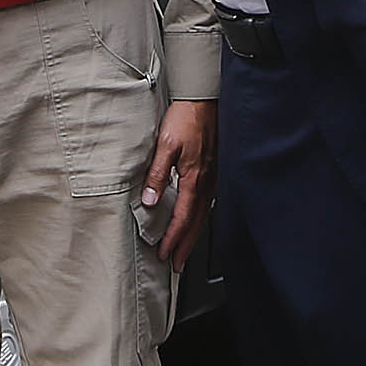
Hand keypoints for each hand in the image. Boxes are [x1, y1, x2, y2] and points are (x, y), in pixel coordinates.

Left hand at [144, 99, 216, 270]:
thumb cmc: (186, 118)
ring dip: (193, 235)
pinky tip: (197, 221)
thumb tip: (150, 200)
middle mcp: (207, 183)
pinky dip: (201, 219)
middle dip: (185, 246)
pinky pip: (208, 203)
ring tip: (184, 250)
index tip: (165, 254)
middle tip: (177, 265)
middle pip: (196, 223)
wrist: (205, 100)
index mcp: (195, 179)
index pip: (182, 218)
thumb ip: (157, 173)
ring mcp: (214, 178)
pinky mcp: (215, 171)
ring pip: (204, 215)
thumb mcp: (166, 145)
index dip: (173, 239)